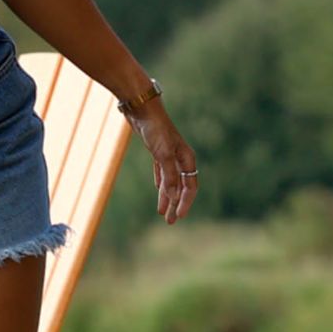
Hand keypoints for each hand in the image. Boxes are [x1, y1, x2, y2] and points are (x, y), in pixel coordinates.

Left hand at [137, 107, 198, 224]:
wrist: (142, 110)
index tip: (178, 217)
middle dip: (176, 204)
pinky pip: (162, 173)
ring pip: (171, 182)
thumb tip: (175, 197)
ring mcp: (169, 155)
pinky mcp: (157, 152)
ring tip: (163, 213)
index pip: (190, 187)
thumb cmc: (155, 130)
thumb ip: (169, 175)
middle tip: (171, 221)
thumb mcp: (162, 154)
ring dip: (167, 197)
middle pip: (181, 187)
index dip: (185, 203)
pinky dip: (162, 184)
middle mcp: (181, 158)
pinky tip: (159, 191)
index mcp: (187, 159)